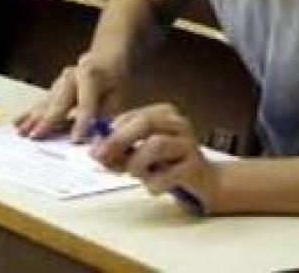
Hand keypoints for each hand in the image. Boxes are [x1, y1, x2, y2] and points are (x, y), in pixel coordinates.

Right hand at [14, 50, 126, 141]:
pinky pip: (41, 102)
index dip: (82, 122)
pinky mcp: (53, 88)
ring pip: (47, 101)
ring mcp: (60, 81)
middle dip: (48, 120)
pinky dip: (29, 113)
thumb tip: (99, 139)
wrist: (107, 59)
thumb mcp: (120, 100)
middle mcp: (73, 75)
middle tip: (36, 135)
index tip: (76, 140)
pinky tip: (17, 122)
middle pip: (60, 101)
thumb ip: (107, 119)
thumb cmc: (116, 83)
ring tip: (22, 132)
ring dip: (34, 118)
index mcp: (92, 76)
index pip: (87, 102)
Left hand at [89, 103, 220, 212]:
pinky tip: (155, 186)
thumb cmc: (168, 165)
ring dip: (138, 162)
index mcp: (163, 113)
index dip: (109, 132)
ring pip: (157, 144)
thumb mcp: (139, 156)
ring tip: (136, 174)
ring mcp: (188, 143)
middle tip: (100, 156)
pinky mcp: (194, 166)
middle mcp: (178, 123)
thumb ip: (119, 152)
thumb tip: (95, 150)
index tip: (94, 149)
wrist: (204, 182)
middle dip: (119, 140)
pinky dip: (154, 184)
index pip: (131, 116)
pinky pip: (167, 174)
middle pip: (145, 123)